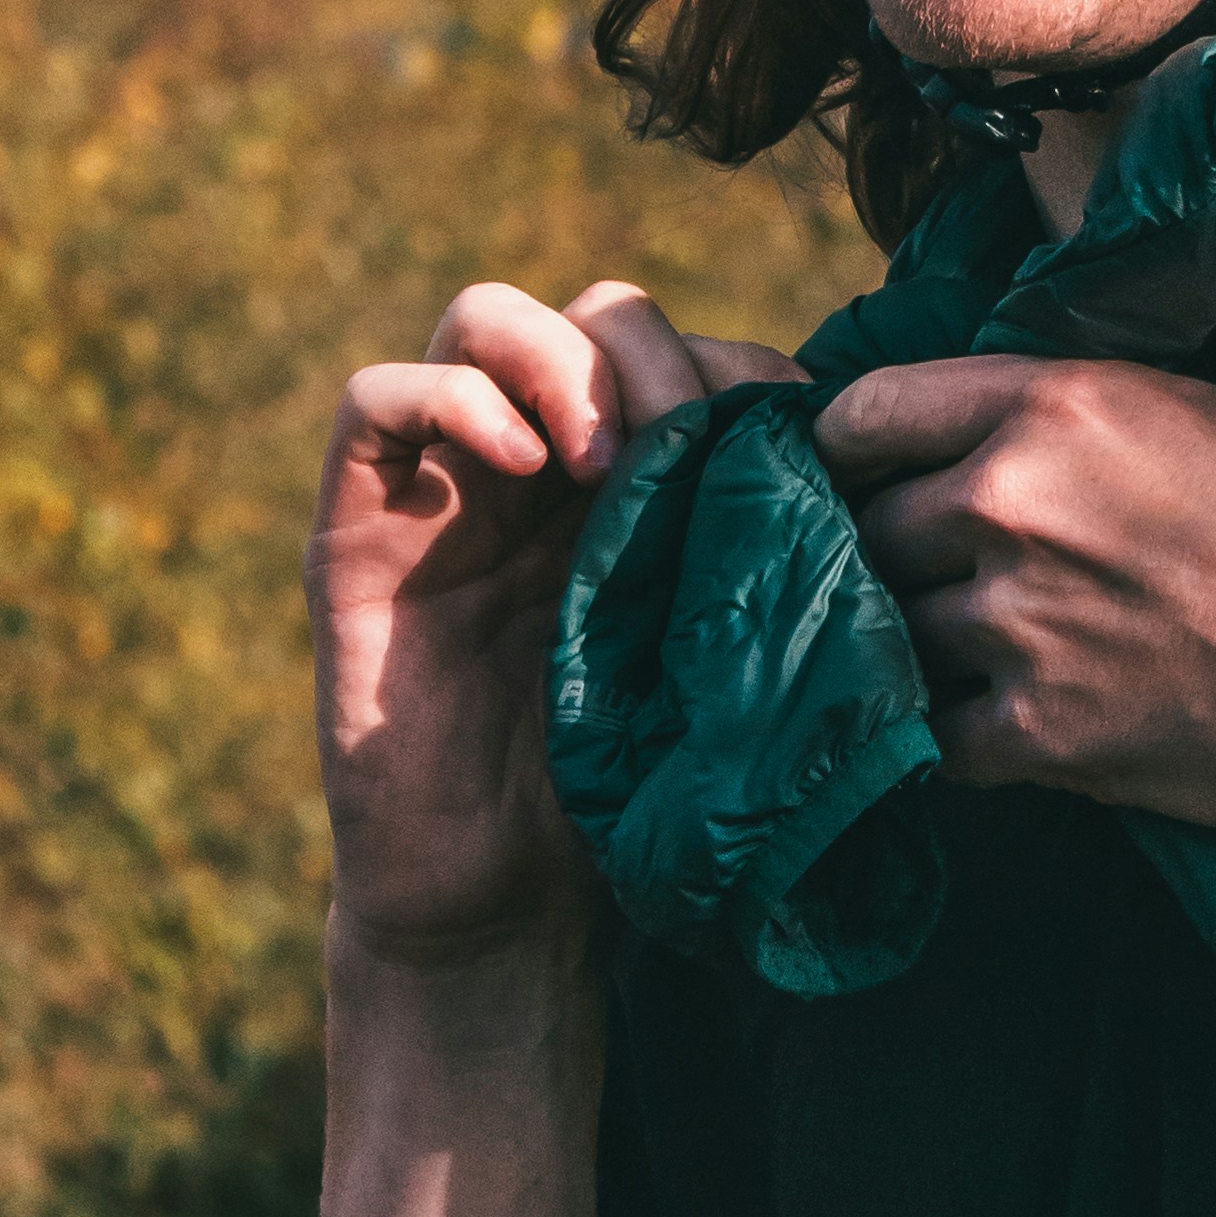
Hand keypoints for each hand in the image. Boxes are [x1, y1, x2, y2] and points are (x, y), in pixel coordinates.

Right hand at [311, 278, 802, 965]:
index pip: (679, 348)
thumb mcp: (712, 651)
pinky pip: (377, 400)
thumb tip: (858, 474)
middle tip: (686, 439)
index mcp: (627, 486)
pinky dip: (456, 400)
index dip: (734, 367)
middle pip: (587, 312)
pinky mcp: (356, 533)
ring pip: (478, 320)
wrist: (506, 903)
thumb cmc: (621, 789)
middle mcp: (533, 466)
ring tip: (602, 459)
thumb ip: (756, 558)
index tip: (780, 447)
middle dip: (652, 352)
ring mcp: (440, 489)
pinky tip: (528, 469)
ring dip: (558, 360)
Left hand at [811, 355, 1215, 836]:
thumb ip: (1196, 391)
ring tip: (951, 650)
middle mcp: (1011, 507)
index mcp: (1061, 406)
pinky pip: (931, 738)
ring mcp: (1015, 628)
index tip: (860, 465)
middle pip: (865, 529)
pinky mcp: (1036, 736)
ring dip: (915, 644)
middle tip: (920, 568)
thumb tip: (1181, 401)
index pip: (870, 409)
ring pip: (890, 634)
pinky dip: (945, 736)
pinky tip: (975, 729)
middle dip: (887, 550)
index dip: (850, 441)